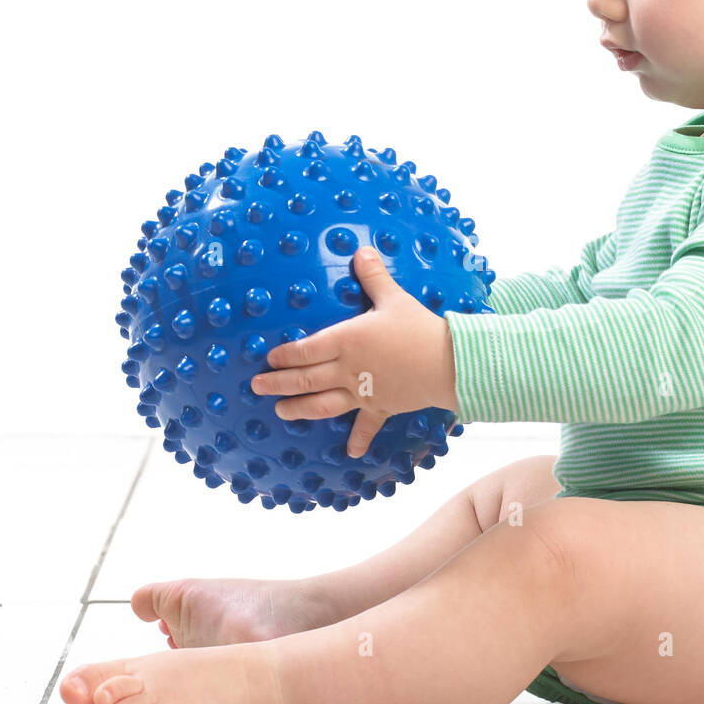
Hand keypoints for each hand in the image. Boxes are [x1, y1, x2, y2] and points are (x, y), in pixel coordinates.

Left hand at [249, 246, 458, 459]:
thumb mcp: (393, 297)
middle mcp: (348, 369)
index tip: (269, 359)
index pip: (306, 349)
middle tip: (257, 387)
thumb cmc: (418, 328)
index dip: (285, 355)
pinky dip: (358, 439)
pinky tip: (350, 453)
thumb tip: (361, 250)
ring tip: (281, 412)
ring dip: (300, 409)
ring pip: (323, 404)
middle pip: (305, 379)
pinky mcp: (381, 406)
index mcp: (346, 340)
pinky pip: (366, 425)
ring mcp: (362, 392)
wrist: (446, 363)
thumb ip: (373, 276)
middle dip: (278, 383)